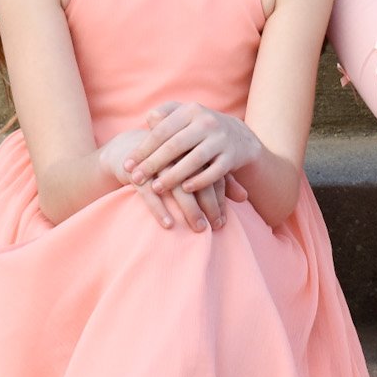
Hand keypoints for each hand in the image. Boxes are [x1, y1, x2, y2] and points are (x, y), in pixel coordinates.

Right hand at [101, 130, 250, 232]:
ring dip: (189, 209)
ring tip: (198, 228)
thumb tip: (245, 197)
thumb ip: (221, 180)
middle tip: (216, 227)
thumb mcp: (194, 167)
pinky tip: (169, 224)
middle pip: (198, 181)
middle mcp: (178, 155)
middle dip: (209, 206)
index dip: (219, 199)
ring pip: (177, 187)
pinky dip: (160, 209)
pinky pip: (149, 193)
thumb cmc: (171, 161)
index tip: (223, 221)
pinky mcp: (138, 172)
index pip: (212, 175)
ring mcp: (157, 162)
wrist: (132, 147)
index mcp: (194, 152)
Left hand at [125, 102, 263, 198]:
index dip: (143, 149)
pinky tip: (185, 190)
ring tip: (156, 188)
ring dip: (174, 176)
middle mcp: (207, 122)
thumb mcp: (184, 116)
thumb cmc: (199, 127)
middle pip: (175, 146)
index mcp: (190, 111)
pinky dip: (200, 181)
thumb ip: (165, 116)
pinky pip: (215, 172)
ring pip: (194, 160)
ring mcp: (221, 140)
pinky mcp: (232, 156)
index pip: (161, 131)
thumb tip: (149, 118)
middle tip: (136, 179)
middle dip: (153, 164)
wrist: (239, 136)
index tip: (127, 165)